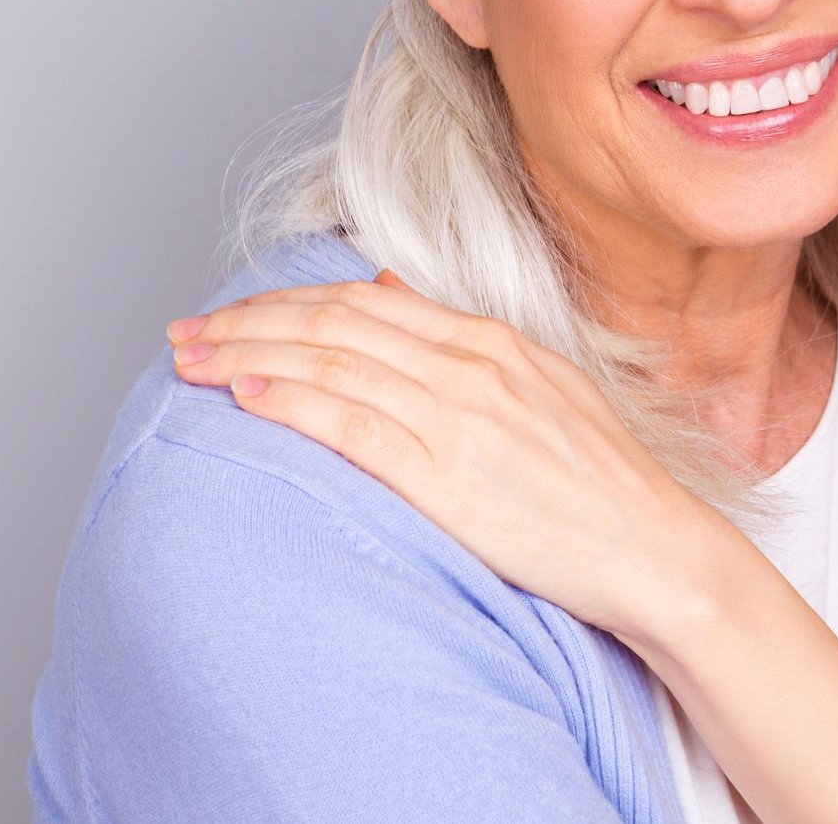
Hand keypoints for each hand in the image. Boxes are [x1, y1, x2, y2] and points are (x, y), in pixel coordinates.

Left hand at [165, 273, 740, 637]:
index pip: (363, 300)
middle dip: (248, 324)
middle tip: (183, 334)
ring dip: (250, 358)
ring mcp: (461, 417)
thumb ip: (462, 342)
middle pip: (335, 324)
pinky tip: (249, 400)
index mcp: (491, 342)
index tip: (229, 316)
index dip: (284, 302)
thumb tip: (389, 288)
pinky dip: (295, 405)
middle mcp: (471, 366)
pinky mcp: (452, 476)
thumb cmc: (600, 484)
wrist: (654, 548)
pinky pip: (357, 425)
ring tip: (192, 363)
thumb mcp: (540, 387)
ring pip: (333, 364)